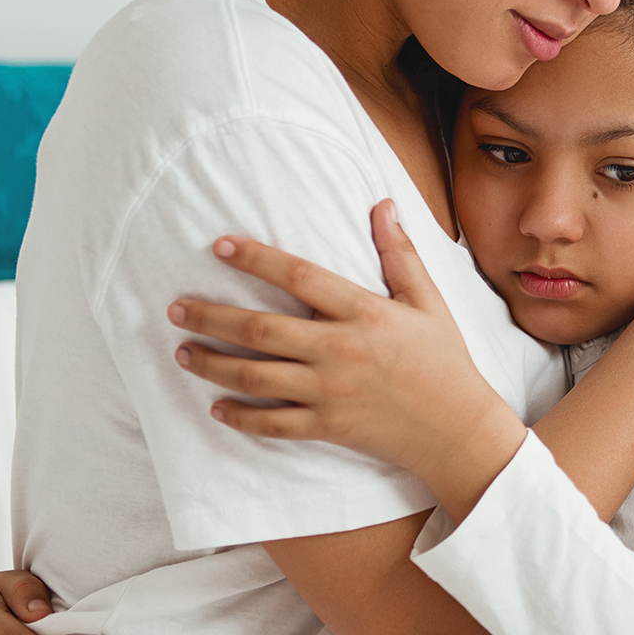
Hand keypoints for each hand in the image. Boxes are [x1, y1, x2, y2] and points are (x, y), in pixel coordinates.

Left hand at [173, 202, 525, 515]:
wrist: (457, 429)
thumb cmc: (444, 360)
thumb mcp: (428, 301)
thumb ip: (399, 254)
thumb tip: (382, 204)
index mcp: (364, 313)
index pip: (299, 277)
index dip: (257, 258)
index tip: (220, 245)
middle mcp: (339, 351)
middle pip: (260, 330)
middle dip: (211, 317)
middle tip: (176, 308)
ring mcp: (329, 392)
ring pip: (255, 377)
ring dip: (212, 364)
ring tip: (183, 352)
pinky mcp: (327, 426)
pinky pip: (272, 424)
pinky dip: (240, 417)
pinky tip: (216, 407)